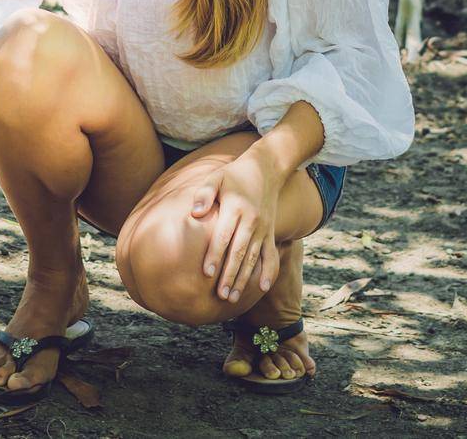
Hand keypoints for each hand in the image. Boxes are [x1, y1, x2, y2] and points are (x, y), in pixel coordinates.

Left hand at [192, 150, 282, 301]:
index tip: (206, 273)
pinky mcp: (270, 233)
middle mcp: (252, 221)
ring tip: (232, 298)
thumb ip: (204, 193)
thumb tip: (195, 213)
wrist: (267, 168)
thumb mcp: (217, 177)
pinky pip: (271, 255)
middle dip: (229, 275)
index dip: (215, 254)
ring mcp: (263, 229)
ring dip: (244, 279)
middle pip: (239, 252)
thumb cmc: (234, 174)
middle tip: (220, 296)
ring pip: (253, 258)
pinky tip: (262, 288)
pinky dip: (269, 272)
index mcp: (236, 207)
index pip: (224, 236)